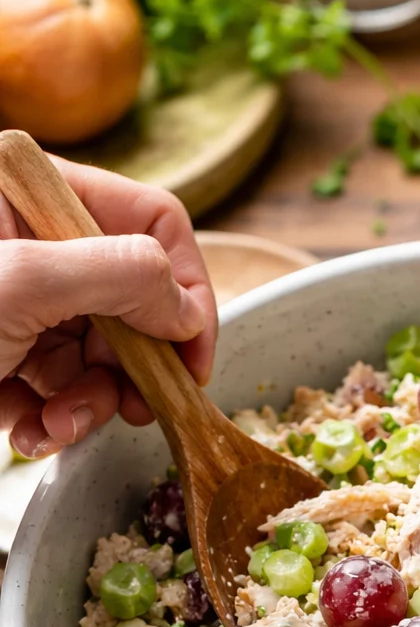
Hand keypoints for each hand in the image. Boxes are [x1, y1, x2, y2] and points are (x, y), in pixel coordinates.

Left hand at [0, 156, 215, 458]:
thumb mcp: (22, 281)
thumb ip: (119, 276)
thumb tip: (188, 308)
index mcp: (37, 194)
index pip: (153, 222)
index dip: (188, 289)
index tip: (194, 357)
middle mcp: (36, 243)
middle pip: (133, 299)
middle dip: (132, 365)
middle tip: (134, 406)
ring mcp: (21, 302)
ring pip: (98, 356)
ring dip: (88, 405)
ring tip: (58, 426)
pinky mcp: (3, 355)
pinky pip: (55, 391)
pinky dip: (50, 422)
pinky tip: (30, 432)